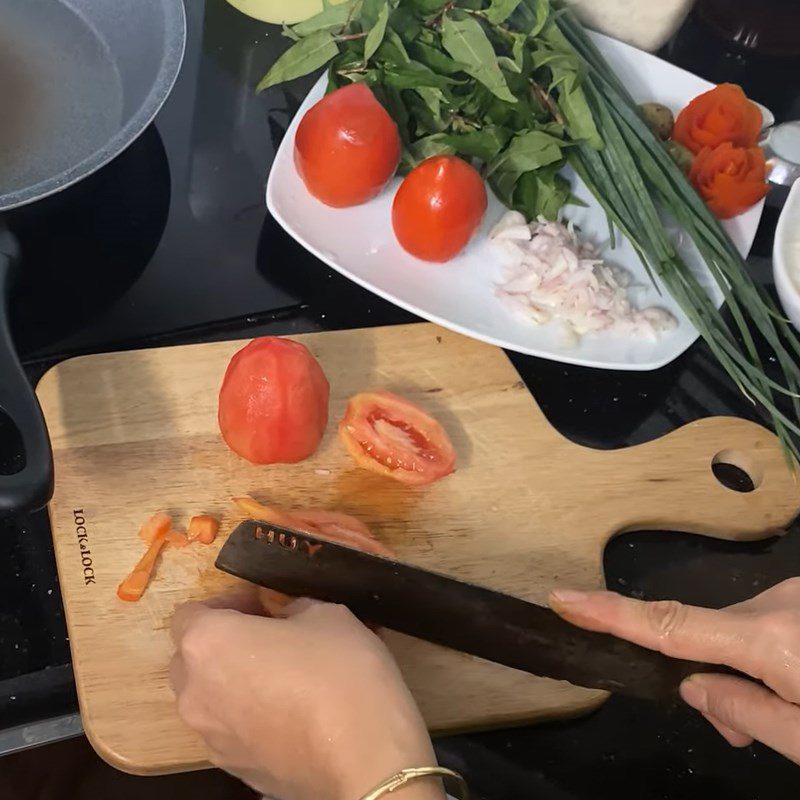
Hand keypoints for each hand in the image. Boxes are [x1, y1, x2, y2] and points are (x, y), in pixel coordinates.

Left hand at [170, 594, 443, 799]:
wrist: (364, 757)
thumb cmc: (339, 673)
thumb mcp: (325, 614)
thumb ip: (292, 609)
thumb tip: (285, 620)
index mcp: (207, 644)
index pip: (189, 614)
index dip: (226, 603)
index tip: (261, 606)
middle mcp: (195, 692)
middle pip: (191, 658)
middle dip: (223, 644)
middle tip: (269, 638)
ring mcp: (211, 738)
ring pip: (209, 698)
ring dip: (234, 683)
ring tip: (282, 679)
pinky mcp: (234, 770)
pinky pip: (231, 731)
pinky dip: (249, 717)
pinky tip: (291, 714)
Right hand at [549, 578, 799, 762]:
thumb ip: (743, 712)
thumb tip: (693, 686)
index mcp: (770, 637)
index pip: (670, 626)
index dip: (612, 614)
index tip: (564, 599)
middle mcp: (776, 601)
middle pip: (704, 635)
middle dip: (707, 678)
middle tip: (740, 732)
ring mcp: (791, 594)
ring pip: (735, 633)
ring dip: (740, 670)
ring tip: (780, 718)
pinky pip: (761, 624)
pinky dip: (763, 655)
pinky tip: (792, 686)